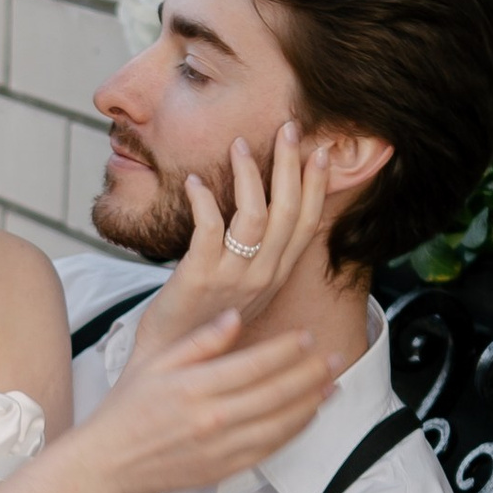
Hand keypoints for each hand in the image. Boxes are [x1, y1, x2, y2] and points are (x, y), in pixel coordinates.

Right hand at [85, 315, 342, 492]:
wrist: (110, 462)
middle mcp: (212, 419)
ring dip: (311, 403)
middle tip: (336, 357)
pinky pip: (270, 448)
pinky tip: (309, 415)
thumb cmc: (130, 407)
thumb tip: (237, 317)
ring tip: (332, 385)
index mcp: (195, 387)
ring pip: (280, 423)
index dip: (286, 350)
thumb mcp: (157, 362)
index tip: (307, 336)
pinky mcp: (224, 469)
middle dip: (311, 373)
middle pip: (276, 393)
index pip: (254, 364)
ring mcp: (220, 448)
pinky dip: (295, 431)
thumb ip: (200, 341)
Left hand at [128, 123, 329, 360]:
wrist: (171, 363)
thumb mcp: (243, 288)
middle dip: (291, 166)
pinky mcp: (199, 278)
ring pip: (254, 216)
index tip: (320, 151)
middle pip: (287, 212)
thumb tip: (267, 216)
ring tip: (238, 145)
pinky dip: (203, 200)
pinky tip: (193, 182)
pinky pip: (208, 229)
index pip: (307, 223)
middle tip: (289, 129)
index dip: (316, 186)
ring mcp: (232, 278)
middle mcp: (262, 275)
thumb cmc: (204, 322)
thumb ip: (259, 254)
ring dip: (248, 175)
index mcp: (276, 275)